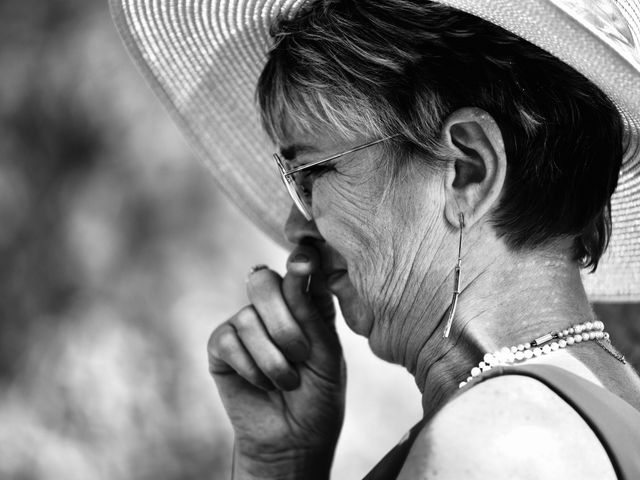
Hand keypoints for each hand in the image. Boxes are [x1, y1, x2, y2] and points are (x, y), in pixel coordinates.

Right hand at [208, 244, 345, 478]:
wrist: (294, 440)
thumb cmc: (319, 397)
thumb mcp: (327, 354)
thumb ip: (312, 312)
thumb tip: (297, 264)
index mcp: (305, 304)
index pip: (300, 268)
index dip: (301, 258)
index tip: (305, 261)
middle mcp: (273, 309)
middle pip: (265, 282)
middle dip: (284, 322)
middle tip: (301, 355)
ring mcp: (244, 325)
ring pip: (248, 317)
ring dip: (272, 358)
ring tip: (286, 382)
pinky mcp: (221, 346)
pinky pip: (229, 341)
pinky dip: (252, 368)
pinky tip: (262, 384)